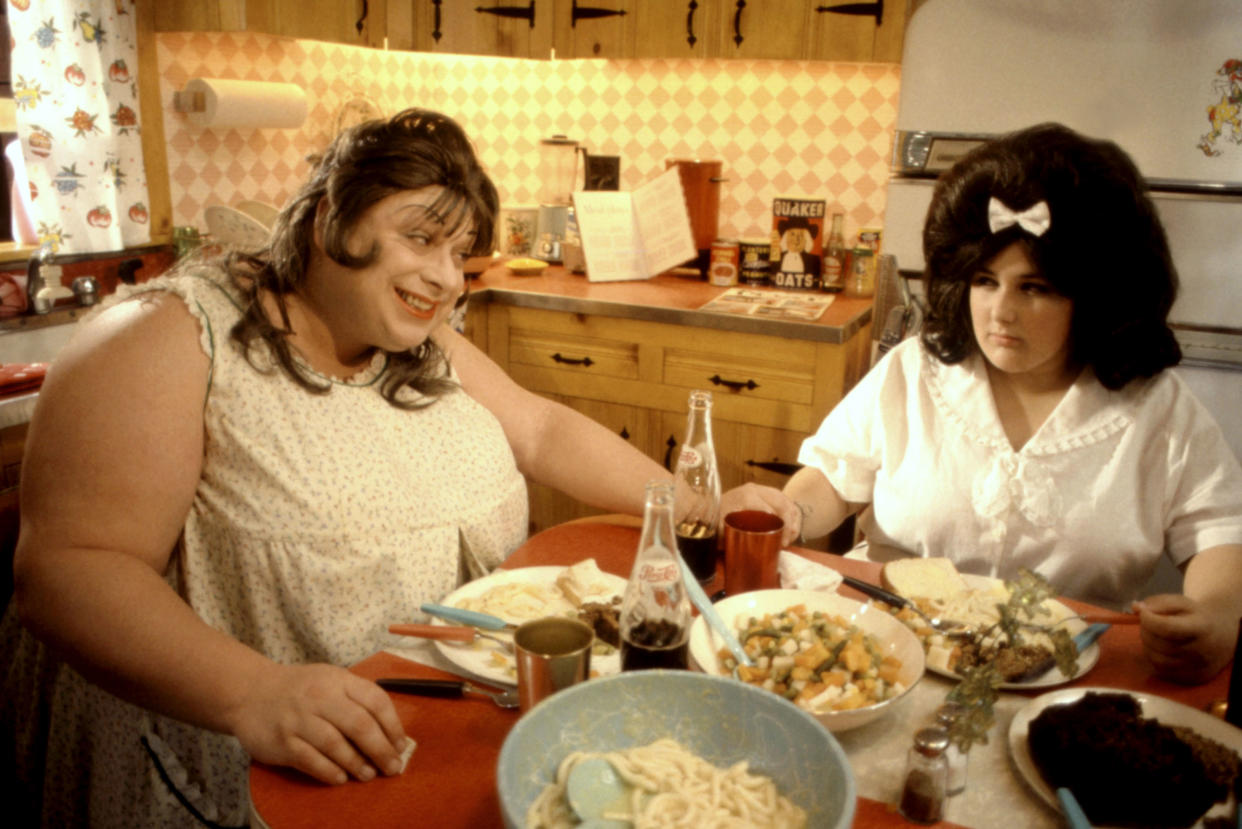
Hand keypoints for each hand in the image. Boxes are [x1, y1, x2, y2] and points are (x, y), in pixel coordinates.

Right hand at [229, 662, 410, 783]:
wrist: (250, 692)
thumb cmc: (301, 689)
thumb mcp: (331, 680)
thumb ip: (357, 700)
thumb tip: (390, 734)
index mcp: (338, 680)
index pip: (375, 700)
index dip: (393, 726)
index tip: (401, 746)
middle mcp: (320, 697)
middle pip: (360, 725)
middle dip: (381, 750)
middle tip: (393, 768)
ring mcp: (299, 720)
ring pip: (336, 745)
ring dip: (357, 764)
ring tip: (368, 775)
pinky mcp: (282, 742)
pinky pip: (311, 761)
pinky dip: (329, 772)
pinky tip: (341, 779)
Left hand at [720, 483, 801, 546]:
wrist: (706, 506)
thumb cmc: (714, 519)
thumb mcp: (720, 529)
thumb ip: (731, 536)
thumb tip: (746, 548)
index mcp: (746, 496)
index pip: (771, 511)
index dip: (780, 529)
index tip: (780, 544)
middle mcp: (756, 489)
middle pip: (782, 504)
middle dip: (789, 525)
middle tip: (786, 543)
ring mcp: (761, 489)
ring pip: (786, 501)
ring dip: (792, 520)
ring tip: (790, 537)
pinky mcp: (765, 493)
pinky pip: (785, 501)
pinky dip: (791, 514)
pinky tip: (790, 528)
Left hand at [1134, 594, 1235, 684]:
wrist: (1220, 638)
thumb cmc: (1194, 618)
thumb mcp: (1180, 603)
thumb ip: (1157, 603)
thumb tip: (1136, 608)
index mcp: (1201, 628)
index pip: (1167, 628)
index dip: (1149, 620)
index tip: (1144, 613)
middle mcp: (1201, 651)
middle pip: (1159, 644)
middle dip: (1146, 631)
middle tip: (1149, 624)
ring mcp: (1197, 668)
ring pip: (1157, 659)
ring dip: (1148, 646)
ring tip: (1154, 636)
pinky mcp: (1191, 679)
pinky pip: (1161, 671)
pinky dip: (1154, 658)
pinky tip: (1161, 649)